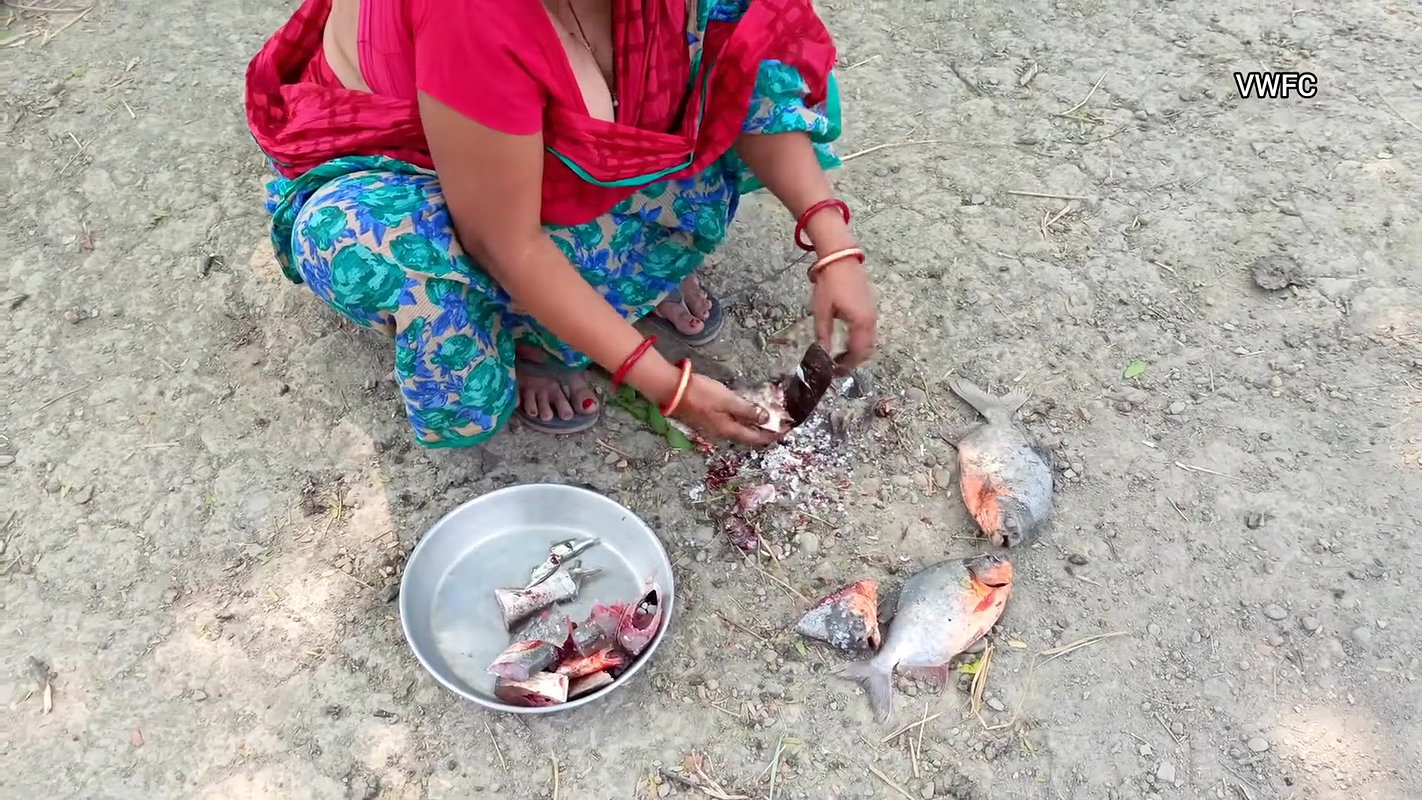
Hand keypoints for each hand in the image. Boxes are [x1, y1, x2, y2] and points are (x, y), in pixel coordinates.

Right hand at [671, 374, 781, 446]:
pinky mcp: (709, 419)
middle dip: (765, 432)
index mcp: (729, 430)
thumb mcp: (727, 400)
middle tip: (779, 424)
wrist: (673, 391)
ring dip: (754, 426)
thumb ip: (747, 410)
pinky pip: (732, 423)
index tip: (786, 430)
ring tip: (766, 420)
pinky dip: (743, 420)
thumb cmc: (701, 394)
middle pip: (748, 436)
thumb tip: (766, 419)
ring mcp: (714, 427)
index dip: (772, 434)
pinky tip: (746, 413)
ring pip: (740, 430)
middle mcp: (723, 433)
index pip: (756, 437)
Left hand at [812, 256, 877, 370]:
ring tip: (841, 354)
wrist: (840, 258)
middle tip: (837, 365)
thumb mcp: (822, 312)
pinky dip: (861, 340)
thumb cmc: (829, 284)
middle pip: (868, 350)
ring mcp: (873, 312)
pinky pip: (870, 330)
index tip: (834, 371)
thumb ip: (823, 335)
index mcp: (861, 323)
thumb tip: (823, 355)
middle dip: (854, 361)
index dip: (847, 365)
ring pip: (870, 340)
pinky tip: (847, 339)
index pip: (857, 353)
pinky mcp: (870, 306)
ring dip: (858, 350)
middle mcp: (871, 320)